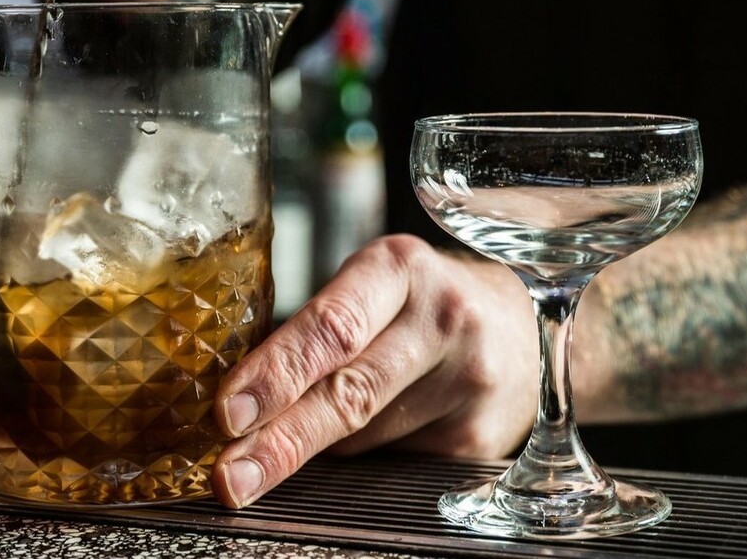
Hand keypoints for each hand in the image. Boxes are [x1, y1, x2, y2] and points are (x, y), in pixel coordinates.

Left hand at [210, 234, 539, 507]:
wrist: (517, 329)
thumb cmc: (421, 305)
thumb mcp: (375, 286)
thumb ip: (320, 328)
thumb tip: (243, 400)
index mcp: (401, 269)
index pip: (333, 325)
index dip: (277, 372)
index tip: (228, 412)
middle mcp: (443, 319)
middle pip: (350, 393)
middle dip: (281, 440)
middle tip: (231, 475)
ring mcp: (468, 380)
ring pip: (363, 436)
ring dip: (318, 445)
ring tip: (302, 433)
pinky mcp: (477, 435)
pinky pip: (392, 460)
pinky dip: (363, 455)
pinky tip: (370, 434)